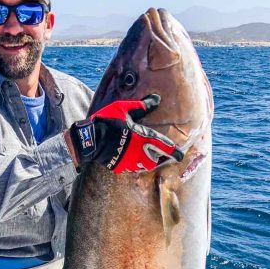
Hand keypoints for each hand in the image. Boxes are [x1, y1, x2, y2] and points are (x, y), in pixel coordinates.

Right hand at [69, 95, 183, 172]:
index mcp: (142, 137)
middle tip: (163, 158)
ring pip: (144, 167)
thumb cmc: (107, 121)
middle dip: (160, 160)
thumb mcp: (125, 109)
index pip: (163, 146)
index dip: (173, 152)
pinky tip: (133, 162)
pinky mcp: (119, 166)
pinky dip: (134, 166)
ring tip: (149, 160)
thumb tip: (157, 99)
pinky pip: (130, 169)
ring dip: (148, 164)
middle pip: (155, 161)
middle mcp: (138, 152)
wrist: (89, 138)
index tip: (180, 156)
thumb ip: (142, 106)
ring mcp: (128, 161)